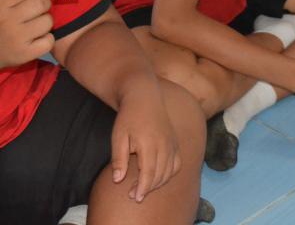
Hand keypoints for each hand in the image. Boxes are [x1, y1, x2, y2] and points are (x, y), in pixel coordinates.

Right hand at [0, 0, 55, 69]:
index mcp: (0, 4)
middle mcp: (9, 19)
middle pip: (42, 4)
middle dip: (46, 4)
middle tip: (43, 9)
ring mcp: (17, 38)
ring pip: (47, 21)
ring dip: (47, 21)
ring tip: (38, 24)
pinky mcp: (25, 53)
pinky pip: (48, 41)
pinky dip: (47, 39)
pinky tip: (39, 38)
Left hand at [110, 83, 180, 202]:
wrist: (143, 96)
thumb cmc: (128, 116)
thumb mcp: (118, 136)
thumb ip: (119, 159)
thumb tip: (118, 180)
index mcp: (149, 144)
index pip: (149, 173)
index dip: (142, 188)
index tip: (135, 198)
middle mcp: (164, 145)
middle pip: (160, 175)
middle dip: (148, 188)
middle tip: (135, 195)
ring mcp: (172, 143)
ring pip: (169, 171)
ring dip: (158, 183)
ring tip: (144, 188)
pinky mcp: (175, 142)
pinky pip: (177, 163)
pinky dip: (170, 174)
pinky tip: (159, 177)